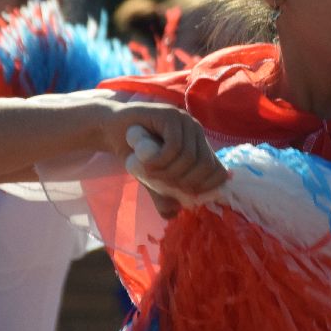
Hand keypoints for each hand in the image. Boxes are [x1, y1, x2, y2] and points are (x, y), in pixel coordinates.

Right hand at [101, 102, 226, 217]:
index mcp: (199, 146)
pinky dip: (160, 162)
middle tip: (163, 183)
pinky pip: (174, 146)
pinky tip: (148, 164)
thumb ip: (164, 194)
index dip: (205, 187)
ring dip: (168, 173)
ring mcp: (184, 121)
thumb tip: (172, 215)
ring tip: (150, 173)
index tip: (184, 192)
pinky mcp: (170, 114)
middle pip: (205, 165)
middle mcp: (196, 132)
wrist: (111, 129)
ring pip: (189, 157)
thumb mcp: (152, 179)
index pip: (219, 170)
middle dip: (183, 182)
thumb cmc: (135, 153)